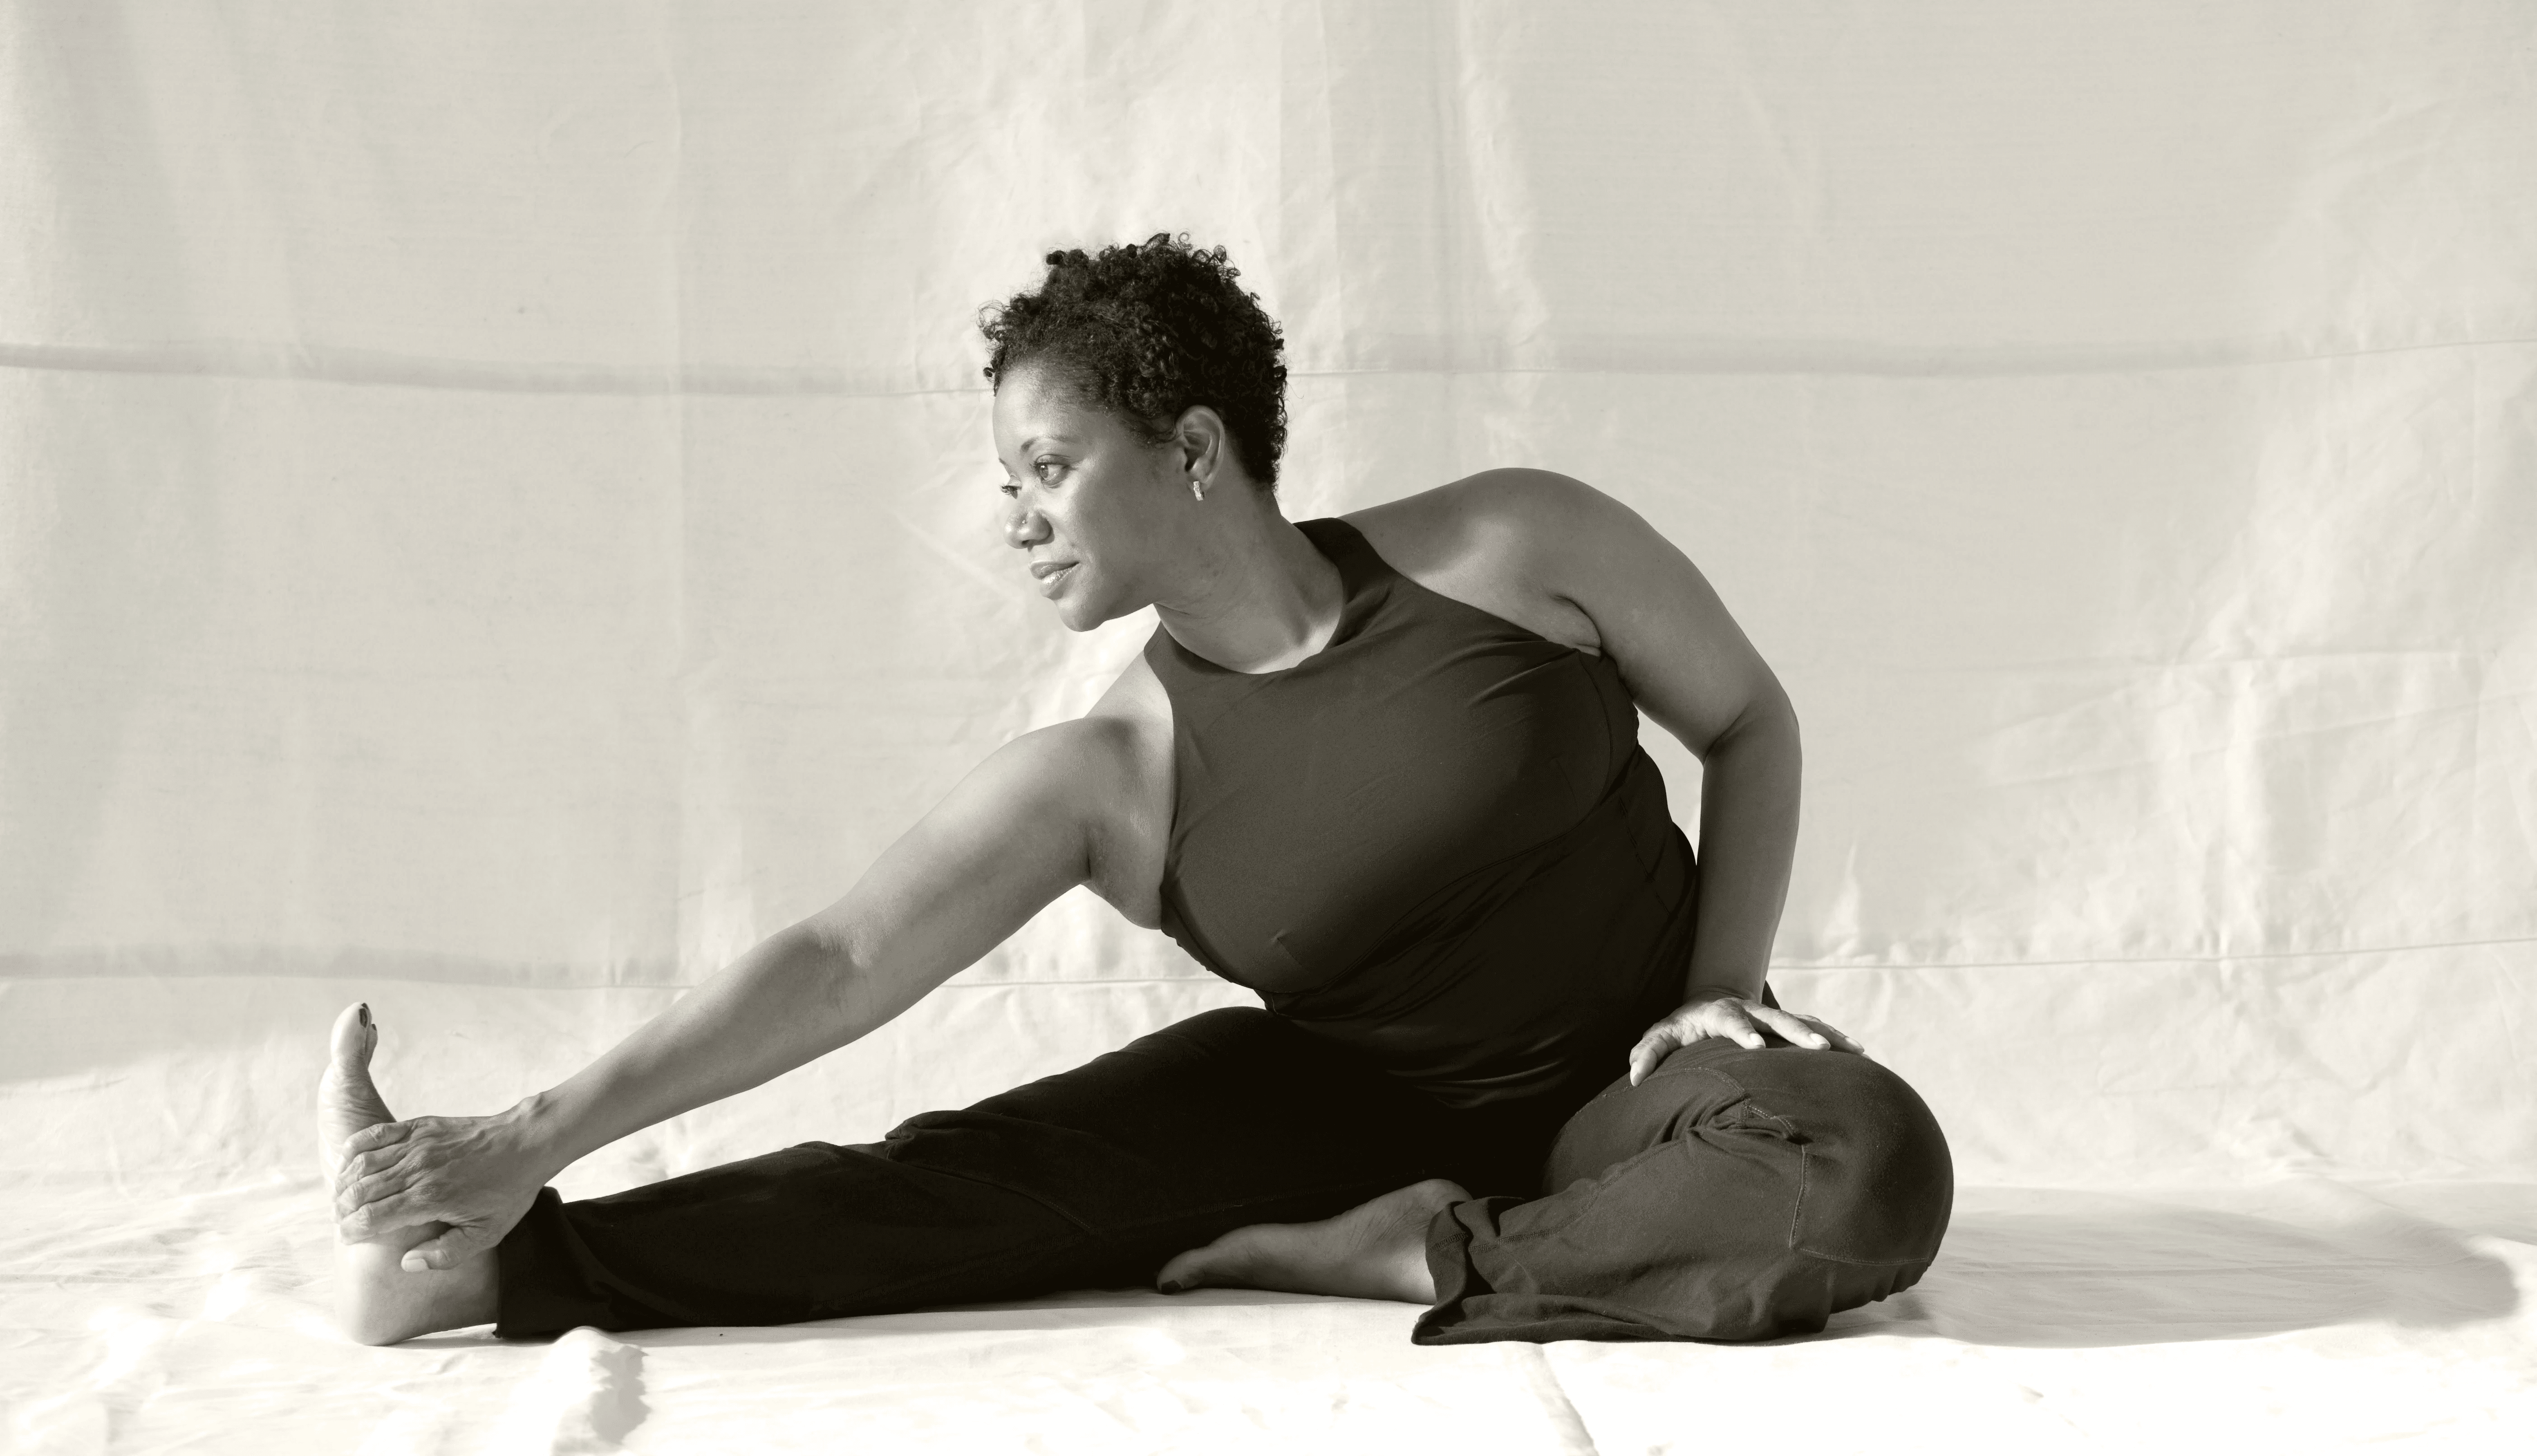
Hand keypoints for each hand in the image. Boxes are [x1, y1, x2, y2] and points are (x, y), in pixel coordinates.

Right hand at [333, 1105, 551, 1272]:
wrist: (526, 1143)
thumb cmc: (508, 1190)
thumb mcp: (486, 1233)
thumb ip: (446, 1254)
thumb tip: (406, 1263)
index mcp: (430, 1198)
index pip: (372, 1217)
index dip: (352, 1230)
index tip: (348, 1238)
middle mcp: (417, 1169)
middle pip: (359, 1191)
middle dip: (342, 1210)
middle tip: (342, 1221)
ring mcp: (417, 1144)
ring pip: (361, 1163)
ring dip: (344, 1183)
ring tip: (341, 1199)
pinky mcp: (420, 1126)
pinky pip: (374, 1135)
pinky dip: (354, 1149)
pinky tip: (349, 1164)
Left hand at [1626, 988, 1864, 1085]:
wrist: (1711, 1001)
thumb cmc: (1683, 1024)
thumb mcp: (1661, 1035)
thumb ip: (1647, 1053)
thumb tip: (1634, 1077)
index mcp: (1721, 1014)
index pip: (1732, 1021)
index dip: (1743, 1032)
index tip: (1755, 1046)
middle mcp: (1752, 1011)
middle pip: (1777, 1019)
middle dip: (1798, 1032)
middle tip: (1818, 1047)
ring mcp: (1773, 1016)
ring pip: (1803, 1021)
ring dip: (1827, 1034)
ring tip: (1854, 1049)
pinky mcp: (1788, 1023)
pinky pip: (1816, 1028)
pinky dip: (1836, 1037)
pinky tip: (1859, 1052)